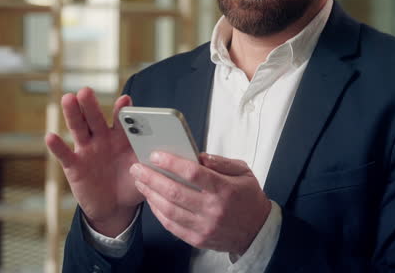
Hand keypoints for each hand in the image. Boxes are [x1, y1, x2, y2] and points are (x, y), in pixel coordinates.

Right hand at [45, 87, 142, 235]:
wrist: (115, 207)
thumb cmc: (132, 184)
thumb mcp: (145, 172)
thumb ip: (152, 161)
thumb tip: (169, 155)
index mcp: (122, 138)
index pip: (122, 120)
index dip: (122, 110)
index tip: (125, 99)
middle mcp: (103, 139)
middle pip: (95, 118)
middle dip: (91, 104)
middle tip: (86, 91)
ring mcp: (87, 150)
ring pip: (79, 129)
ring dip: (73, 114)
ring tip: (68, 99)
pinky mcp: (74, 166)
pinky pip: (65, 155)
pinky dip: (57, 146)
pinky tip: (51, 136)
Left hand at [131, 152, 271, 255]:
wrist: (257, 231)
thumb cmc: (249, 198)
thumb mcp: (243, 172)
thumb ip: (221, 162)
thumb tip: (198, 156)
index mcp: (225, 189)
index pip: (193, 173)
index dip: (171, 163)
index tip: (156, 155)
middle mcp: (213, 209)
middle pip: (174, 191)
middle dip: (152, 178)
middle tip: (138, 168)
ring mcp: (204, 226)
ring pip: (169, 209)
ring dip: (150, 194)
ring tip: (141, 182)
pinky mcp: (197, 238)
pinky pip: (171, 225)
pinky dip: (158, 212)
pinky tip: (152, 200)